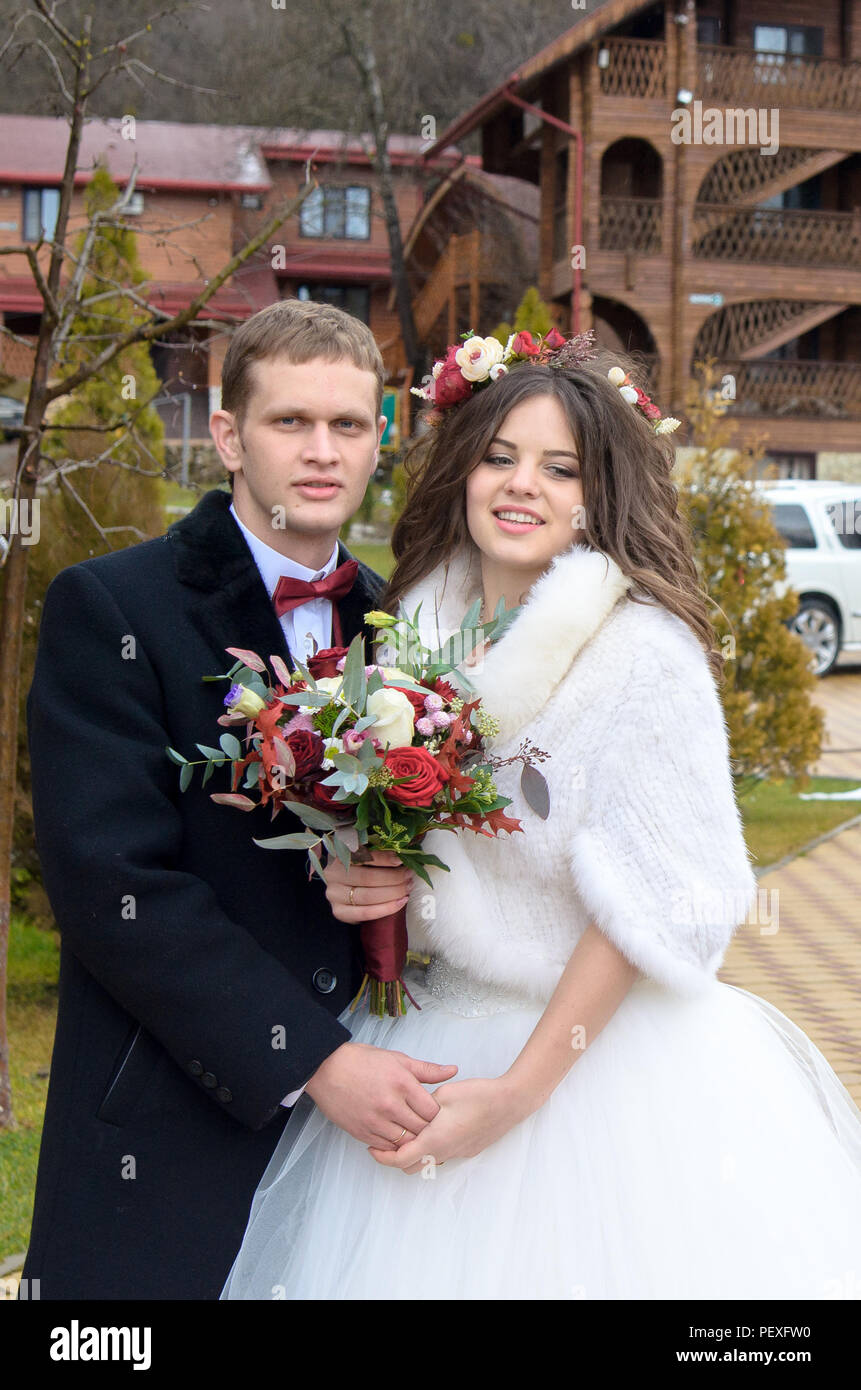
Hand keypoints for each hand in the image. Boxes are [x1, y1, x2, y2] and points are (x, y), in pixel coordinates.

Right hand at [304, 1041, 457, 1147]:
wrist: (326, 1069)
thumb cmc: (362, 1061)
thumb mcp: (397, 1059)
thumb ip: (427, 1069)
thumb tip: (453, 1070)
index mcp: (402, 1083)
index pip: (432, 1111)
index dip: (437, 1114)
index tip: (435, 1112)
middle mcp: (390, 1104)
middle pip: (421, 1129)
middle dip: (427, 1130)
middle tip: (429, 1128)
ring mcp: (375, 1121)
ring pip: (405, 1142)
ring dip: (412, 1140)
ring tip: (414, 1134)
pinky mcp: (362, 1132)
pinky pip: (386, 1148)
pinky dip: (394, 1145)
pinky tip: (396, 1136)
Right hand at [322, 848, 413, 922]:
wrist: (346, 890)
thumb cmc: (360, 869)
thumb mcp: (365, 857)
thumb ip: (379, 854)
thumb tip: (403, 854)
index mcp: (339, 855)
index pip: (363, 856)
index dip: (383, 858)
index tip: (400, 860)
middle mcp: (333, 874)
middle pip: (367, 878)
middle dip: (393, 878)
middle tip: (409, 876)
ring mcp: (334, 895)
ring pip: (367, 896)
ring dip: (392, 893)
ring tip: (408, 888)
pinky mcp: (339, 912)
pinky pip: (365, 913)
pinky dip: (386, 908)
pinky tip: (400, 903)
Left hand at [368, 1076, 528, 1173]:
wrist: (509, 1102)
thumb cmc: (477, 1096)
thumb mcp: (444, 1095)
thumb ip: (423, 1106)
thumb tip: (412, 1112)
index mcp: (434, 1140)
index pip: (400, 1160)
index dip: (382, 1157)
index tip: (371, 1148)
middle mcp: (445, 1152)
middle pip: (410, 1167)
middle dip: (395, 1158)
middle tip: (385, 1143)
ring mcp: (458, 1153)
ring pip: (427, 1162)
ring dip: (415, 1153)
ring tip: (408, 1134)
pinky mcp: (468, 1149)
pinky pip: (443, 1155)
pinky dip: (431, 1149)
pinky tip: (433, 1129)